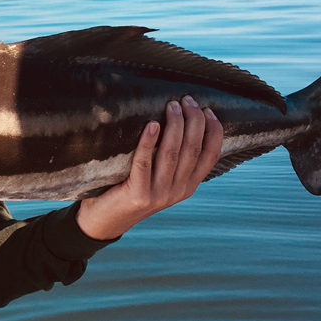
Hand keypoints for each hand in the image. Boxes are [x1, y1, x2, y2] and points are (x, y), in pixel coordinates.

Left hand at [76, 95, 222, 240]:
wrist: (106, 220)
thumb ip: (172, 159)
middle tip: (187, 100)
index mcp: (188, 186)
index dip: (213, 132)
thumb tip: (179, 119)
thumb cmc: (132, 189)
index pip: (210, 156)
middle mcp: (178, 191)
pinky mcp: (138, 194)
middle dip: (193, 122)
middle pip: (192, 151)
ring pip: (172, 155)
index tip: (209, 110)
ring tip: (172, 106)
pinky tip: (152, 125)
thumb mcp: (160, 178)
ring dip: (174, 127)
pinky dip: (148, 142)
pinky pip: (144, 163)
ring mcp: (159, 194)